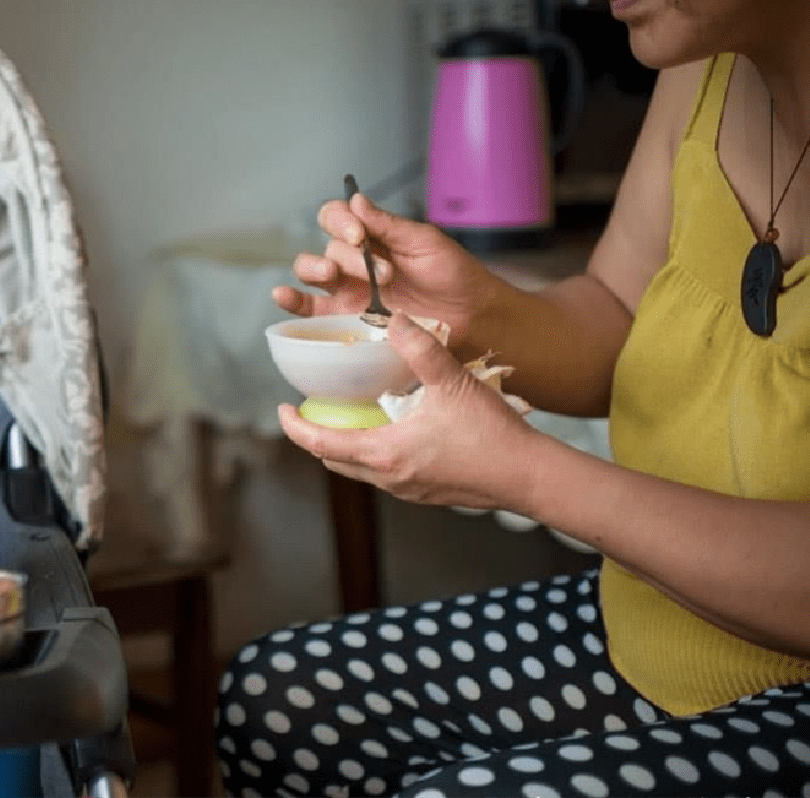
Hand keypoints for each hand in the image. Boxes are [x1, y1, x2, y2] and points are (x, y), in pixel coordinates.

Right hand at [273, 194, 501, 346]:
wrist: (473, 318)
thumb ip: (388, 224)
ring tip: (335, 277)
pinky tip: (283, 295)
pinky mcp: (346, 319)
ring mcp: (348, 290)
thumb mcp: (425, 241)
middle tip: (379, 271)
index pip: (337, 217)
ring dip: (315, 270)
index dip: (340, 221)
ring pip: (311, 272)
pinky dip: (292, 302)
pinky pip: (310, 310)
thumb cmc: (454, 275)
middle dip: (345, 255)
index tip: (359, 234)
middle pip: (326, 246)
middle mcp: (355, 261)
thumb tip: (355, 199)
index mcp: (372, 236)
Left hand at [278, 313, 542, 510]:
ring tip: (347, 412)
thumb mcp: (452, 382)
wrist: (528, 476)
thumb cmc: (491, 434)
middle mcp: (388, 477)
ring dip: (346, 443)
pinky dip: (373, 451)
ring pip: (359, 469)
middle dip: (316, 435)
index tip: (281, 407)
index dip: (294, 426)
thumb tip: (391, 317)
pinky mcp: (425, 492)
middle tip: (310, 408)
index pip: (320, 443)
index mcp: (384, 453)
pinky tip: (389, 427)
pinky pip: (384, 473)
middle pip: (334, 459)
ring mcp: (407, 489)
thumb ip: (419, 347)